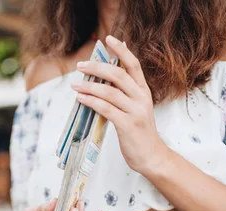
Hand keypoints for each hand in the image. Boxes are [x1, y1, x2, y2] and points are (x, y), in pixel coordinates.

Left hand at [71, 35, 167, 173]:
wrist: (151, 157)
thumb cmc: (139, 133)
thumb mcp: (135, 109)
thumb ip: (123, 94)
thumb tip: (100, 80)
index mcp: (144, 91)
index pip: (133, 64)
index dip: (121, 50)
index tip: (108, 39)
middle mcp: (142, 98)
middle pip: (118, 74)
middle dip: (97, 68)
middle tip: (80, 66)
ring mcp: (136, 112)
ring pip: (110, 92)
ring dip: (89, 87)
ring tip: (75, 85)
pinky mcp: (128, 125)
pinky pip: (106, 109)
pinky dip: (91, 102)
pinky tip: (81, 99)